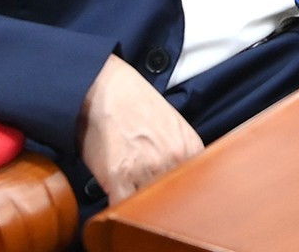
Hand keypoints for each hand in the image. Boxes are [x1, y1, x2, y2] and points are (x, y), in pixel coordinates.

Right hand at [79, 54, 204, 204]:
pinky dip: (119, 210)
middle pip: (174, 198)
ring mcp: (146, 169)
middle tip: (152, 200)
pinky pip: (122, 207)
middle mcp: (173, 159)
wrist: (103, 87)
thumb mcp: (172, 123)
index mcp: (190, 147)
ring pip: (149, 206)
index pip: (196, 186)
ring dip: (140, 207)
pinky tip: (116, 203)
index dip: (184, 195)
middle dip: (163, 202)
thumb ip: (182, 151)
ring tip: (133, 199)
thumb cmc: (134, 102)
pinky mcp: (118, 177)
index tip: (176, 198)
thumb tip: (184, 179)